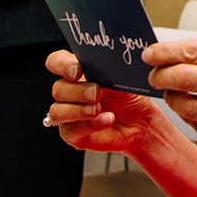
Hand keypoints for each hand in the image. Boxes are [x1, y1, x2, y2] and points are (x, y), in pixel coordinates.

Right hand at [45, 50, 160, 152]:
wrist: (140, 122)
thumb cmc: (129, 97)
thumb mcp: (122, 79)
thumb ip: (108, 70)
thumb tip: (104, 63)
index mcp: (77, 71)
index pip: (56, 62)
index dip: (62, 65)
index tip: (77, 71)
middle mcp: (69, 91)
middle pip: (58, 89)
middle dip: (77, 91)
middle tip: (97, 93)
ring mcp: (68, 114)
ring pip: (57, 111)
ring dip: (78, 110)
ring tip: (98, 109)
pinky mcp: (72, 134)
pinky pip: (71, 130)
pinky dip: (90, 124)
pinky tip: (107, 119)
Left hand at [143, 39, 196, 176]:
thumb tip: (173, 55)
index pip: (191, 51)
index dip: (163, 53)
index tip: (149, 54)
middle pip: (183, 78)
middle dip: (161, 76)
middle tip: (155, 76)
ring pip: (186, 106)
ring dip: (173, 99)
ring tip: (176, 94)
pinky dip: (192, 119)